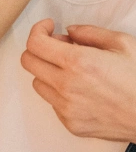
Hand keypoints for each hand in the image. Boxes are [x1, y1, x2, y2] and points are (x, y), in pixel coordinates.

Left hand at [21, 20, 135, 139]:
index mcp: (78, 63)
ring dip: (49, 72)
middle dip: (40, 49)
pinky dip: (61, 93)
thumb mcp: (123, 44)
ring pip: (38, 83)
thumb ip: (91, 33)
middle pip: (28, 62)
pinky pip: (53, 103)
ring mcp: (67, 108)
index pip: (35, 44)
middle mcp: (66, 87)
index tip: (49, 27)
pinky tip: (82, 89)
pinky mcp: (71, 124)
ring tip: (73, 70)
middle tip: (60, 46)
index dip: (38, 30)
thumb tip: (70, 32)